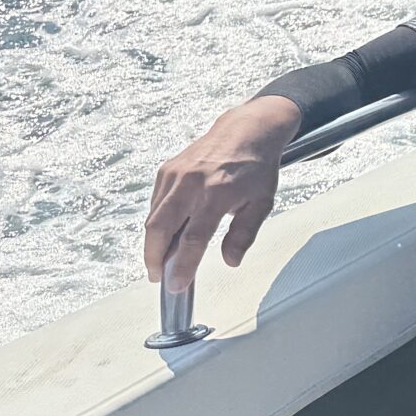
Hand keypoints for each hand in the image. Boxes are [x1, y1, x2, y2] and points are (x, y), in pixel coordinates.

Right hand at [142, 97, 301, 290]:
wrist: (246, 130)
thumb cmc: (257, 167)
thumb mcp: (263, 202)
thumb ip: (244, 234)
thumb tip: (230, 261)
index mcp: (218, 193)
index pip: (194, 238)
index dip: (183, 265)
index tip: (176, 285)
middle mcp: (192, 183)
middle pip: (161, 228)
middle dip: (154, 258)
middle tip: (158, 278)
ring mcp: (175, 174)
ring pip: (154, 217)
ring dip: (153, 243)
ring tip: (160, 262)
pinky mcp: (166, 170)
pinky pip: (156, 203)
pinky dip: (157, 223)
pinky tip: (166, 235)